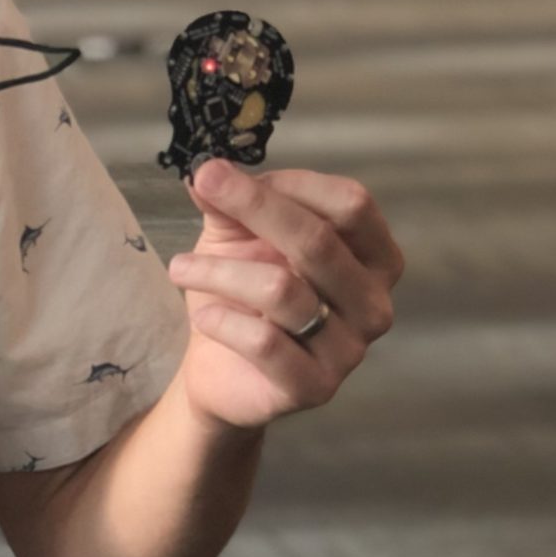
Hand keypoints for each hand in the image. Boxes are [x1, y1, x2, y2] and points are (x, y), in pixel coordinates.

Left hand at [165, 159, 401, 433]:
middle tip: (202, 185)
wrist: (220, 371)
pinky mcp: (314, 387)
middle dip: (254, 207)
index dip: (289, 184)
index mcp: (375, 258)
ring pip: (282, 289)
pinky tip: (203, 315)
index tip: (231, 175)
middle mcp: (374, 303)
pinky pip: (264, 342)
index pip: (350, 204)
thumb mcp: (237, 239)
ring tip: (180, 268)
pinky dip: (221, 320)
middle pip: (319, 240)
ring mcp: (350, 350)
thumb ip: (230, 205)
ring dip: (218, 271)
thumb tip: (206, 169)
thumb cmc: (242, 296)